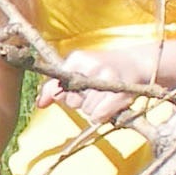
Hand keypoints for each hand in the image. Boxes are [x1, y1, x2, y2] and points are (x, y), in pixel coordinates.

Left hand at [37, 45, 155, 125]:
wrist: (136, 63)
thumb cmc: (101, 69)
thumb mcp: (77, 71)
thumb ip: (55, 87)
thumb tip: (39, 104)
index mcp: (77, 59)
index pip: (57, 89)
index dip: (64, 96)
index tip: (78, 90)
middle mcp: (91, 66)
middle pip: (72, 102)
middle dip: (81, 103)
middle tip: (94, 92)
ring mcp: (106, 78)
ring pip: (86, 111)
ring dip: (94, 109)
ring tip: (105, 96)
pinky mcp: (119, 92)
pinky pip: (99, 115)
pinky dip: (103, 116)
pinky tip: (110, 104)